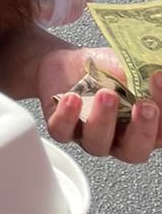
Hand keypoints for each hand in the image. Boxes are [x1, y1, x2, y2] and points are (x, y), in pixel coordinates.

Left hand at [40, 45, 161, 162]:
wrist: (68, 63)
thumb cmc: (105, 70)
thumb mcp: (131, 67)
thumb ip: (145, 74)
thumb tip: (159, 69)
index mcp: (142, 127)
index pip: (160, 133)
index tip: (159, 81)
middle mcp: (118, 139)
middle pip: (134, 151)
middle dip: (142, 130)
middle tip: (145, 106)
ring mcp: (89, 136)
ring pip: (98, 143)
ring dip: (104, 119)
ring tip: (106, 94)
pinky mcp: (61, 128)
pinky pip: (62, 131)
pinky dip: (67, 116)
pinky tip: (73, 98)